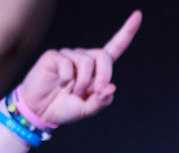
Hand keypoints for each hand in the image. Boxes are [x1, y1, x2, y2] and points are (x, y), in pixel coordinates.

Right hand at [14, 11, 139, 126]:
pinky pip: (67, 63)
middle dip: (104, 75)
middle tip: (96, 91)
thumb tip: (111, 87)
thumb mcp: (88, 109)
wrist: (40, 111)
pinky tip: (62, 85)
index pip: (115, 47)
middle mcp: (84, 58)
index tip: (138, 15)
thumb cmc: (65, 107)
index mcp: (98, 69)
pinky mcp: (54, 57)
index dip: (127, 31)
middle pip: (103, 55)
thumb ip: (101, 101)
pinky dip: (67, 79)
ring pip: (86, 61)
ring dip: (84, 81)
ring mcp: (68, 56)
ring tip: (75, 91)